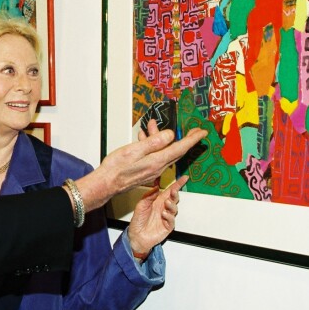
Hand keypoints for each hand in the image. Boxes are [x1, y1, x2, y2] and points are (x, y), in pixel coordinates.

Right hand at [73, 121, 205, 212]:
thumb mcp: (135, 150)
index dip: (192, 139)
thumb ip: (154, 142)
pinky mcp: (146, 171)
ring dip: (164, 139)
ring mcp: (152, 170)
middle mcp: (158, 167)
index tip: (202, 132)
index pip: (180, 148)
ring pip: (164, 152)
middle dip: (186, 140)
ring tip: (155, 126)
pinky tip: (145, 137)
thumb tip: (170, 135)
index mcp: (157, 161)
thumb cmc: (117, 168)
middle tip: (194, 131)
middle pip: (177, 151)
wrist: (106, 184)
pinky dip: (154, 144)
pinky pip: (155, 155)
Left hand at [127, 175, 185, 256]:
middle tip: (174, 191)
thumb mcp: (141, 205)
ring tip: (167, 203)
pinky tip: (164, 214)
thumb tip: (156, 187)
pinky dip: (169, 216)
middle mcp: (163, 208)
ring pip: (174, 209)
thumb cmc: (138, 221)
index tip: (184, 178)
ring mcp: (166, 217)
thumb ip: (148, 196)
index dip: (177, 185)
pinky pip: (171, 221)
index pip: (169, 191)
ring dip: (172, 205)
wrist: (136, 236)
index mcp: (157, 201)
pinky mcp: (167, 226)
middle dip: (175, 194)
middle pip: (174, 199)